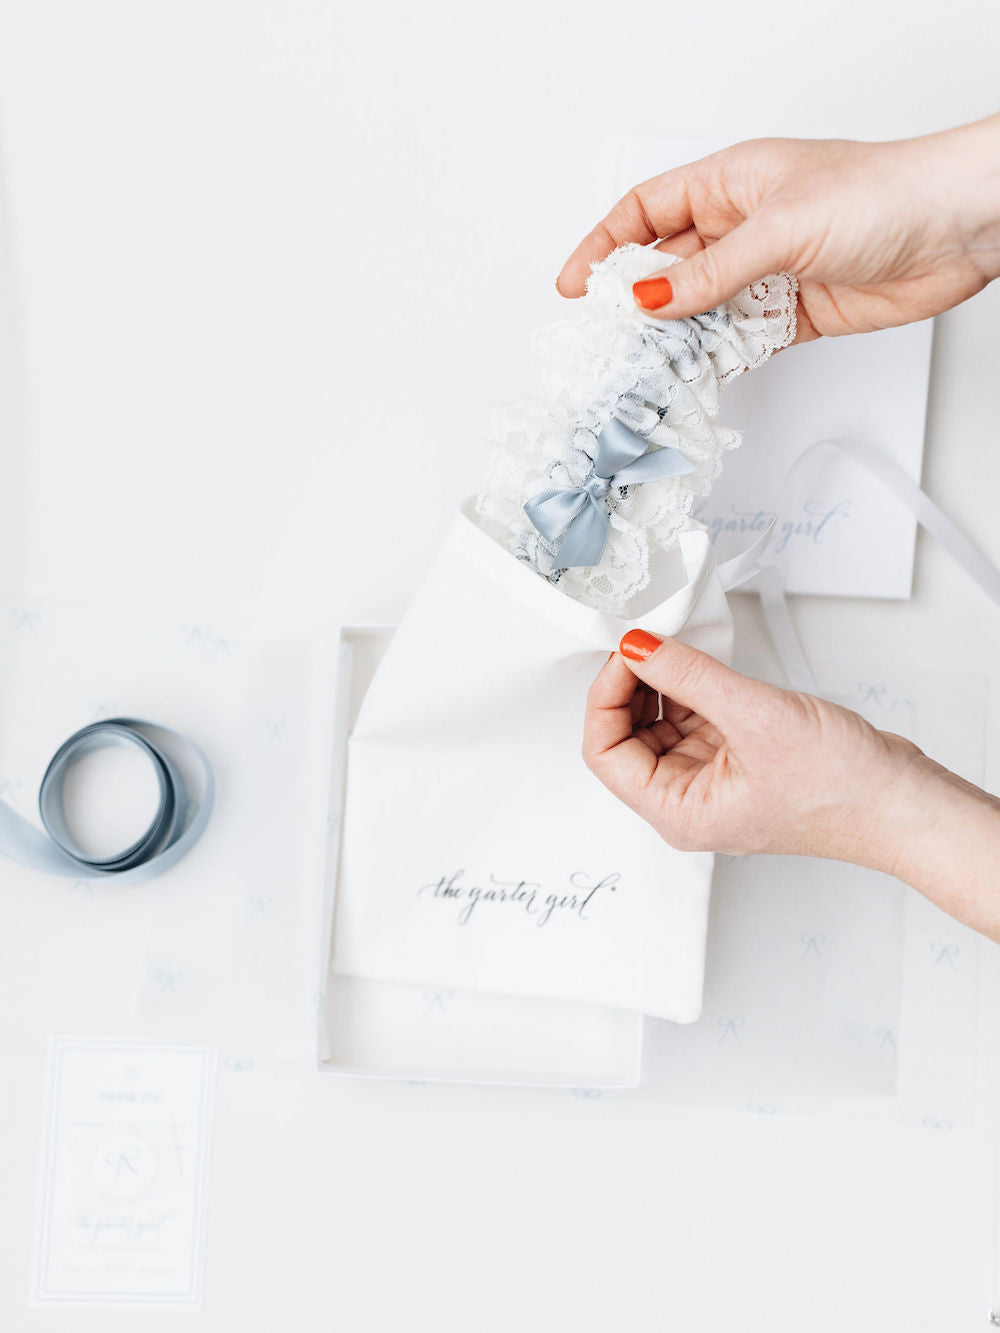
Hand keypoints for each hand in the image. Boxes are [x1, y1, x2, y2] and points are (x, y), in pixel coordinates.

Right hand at [556, 115, 999, 342]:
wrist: (955, 229)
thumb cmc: (883, 193)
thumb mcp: (778, 228)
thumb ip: (711, 274)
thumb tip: (651, 300)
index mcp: (732, 183)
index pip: (648, 211)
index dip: (605, 245)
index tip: (576, 285)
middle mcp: (745, 226)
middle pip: (669, 267)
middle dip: (637, 302)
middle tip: (609, 337)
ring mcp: (768, 272)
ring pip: (702, 310)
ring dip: (677, 337)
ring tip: (648, 365)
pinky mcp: (794, 313)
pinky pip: (741, 340)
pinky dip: (720, 358)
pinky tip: (700, 372)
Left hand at [583, 629, 999, 940]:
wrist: (901, 799)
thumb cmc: (842, 788)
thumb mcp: (754, 716)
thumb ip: (688, 677)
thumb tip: (639, 648)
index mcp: (678, 812)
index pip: (605, 754)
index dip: (604, 699)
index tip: (624, 654)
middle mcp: (687, 800)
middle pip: (626, 737)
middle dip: (629, 686)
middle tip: (644, 641)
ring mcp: (710, 779)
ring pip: (659, 723)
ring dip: (661, 682)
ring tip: (673, 644)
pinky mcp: (735, 757)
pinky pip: (693, 717)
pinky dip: (691, 686)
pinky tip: (699, 662)